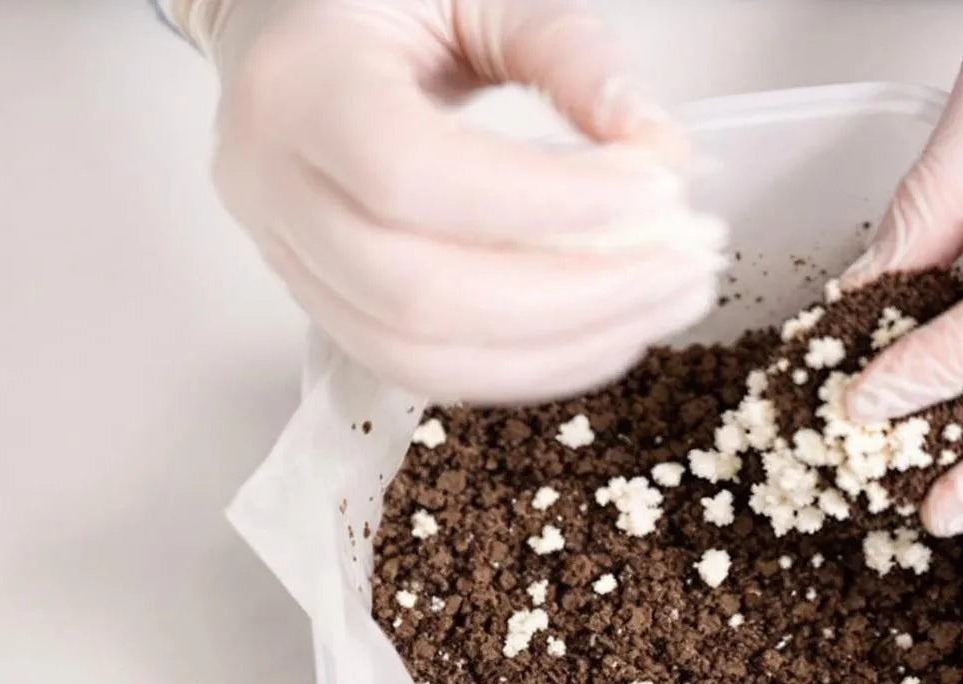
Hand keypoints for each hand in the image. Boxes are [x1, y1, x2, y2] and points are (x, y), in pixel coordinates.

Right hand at [164, 0, 724, 402]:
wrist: (291, 29)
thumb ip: (568, 49)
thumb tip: (659, 150)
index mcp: (300, 85)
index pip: (410, 174)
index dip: (546, 203)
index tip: (660, 194)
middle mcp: (273, 189)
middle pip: (417, 295)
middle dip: (578, 297)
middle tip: (688, 265)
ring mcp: (290, 262)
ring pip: (422, 359)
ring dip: (567, 348)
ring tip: (669, 301)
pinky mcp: (330, 309)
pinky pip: (430, 371)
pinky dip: (534, 365)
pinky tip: (612, 328)